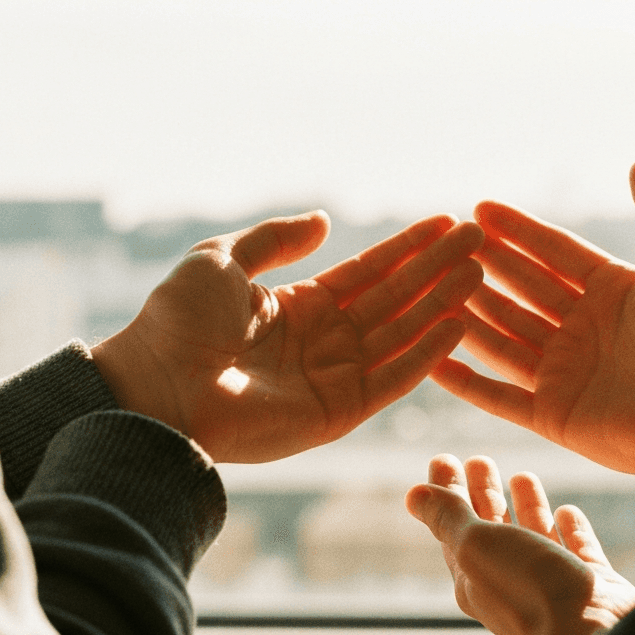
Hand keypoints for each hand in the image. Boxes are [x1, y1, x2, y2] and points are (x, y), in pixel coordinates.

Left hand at [91, 211, 483, 462]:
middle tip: (478, 243)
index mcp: (299, 307)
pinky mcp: (338, 413)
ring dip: (440, 305)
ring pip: (401, 335)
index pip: (369, 273)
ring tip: (478, 275)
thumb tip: (325, 220)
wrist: (155, 386)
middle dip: (436, 270)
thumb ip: (276, 240)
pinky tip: (457, 325)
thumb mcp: (223, 260)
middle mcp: (324, 342)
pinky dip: (426, 354)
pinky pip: (392, 379)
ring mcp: (334, 378)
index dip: (408, 248)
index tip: (447, 223)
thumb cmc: (176, 321)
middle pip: (394, 300)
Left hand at [406, 454, 634, 634]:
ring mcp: (552, 584)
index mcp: (474, 576)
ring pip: (533, 536)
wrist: (591, 634)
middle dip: (483, 494)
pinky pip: (576, 551)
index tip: (443, 459)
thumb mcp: (476, 546)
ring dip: (526, 507)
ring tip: (523, 474)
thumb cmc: (527, 589)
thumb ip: (448, 518)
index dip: (446, 492)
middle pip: (491, 529)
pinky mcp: (592, 585)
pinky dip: (571, 530)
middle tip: (480, 460)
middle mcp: (510, 581)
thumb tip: (413, 496)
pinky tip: (569, 511)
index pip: (452, 526)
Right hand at [432, 162, 634, 499]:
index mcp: (615, 293)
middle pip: (523, 291)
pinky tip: (433, 357)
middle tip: (445, 242)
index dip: (518, 231)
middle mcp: (586, 332)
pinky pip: (499, 396)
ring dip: (470, 313)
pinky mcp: (554, 416)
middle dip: (486, 266)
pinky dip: (466, 380)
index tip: (478, 208)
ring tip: (431, 287)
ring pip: (504, 337)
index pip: (554, 254)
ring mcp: (567, 375)